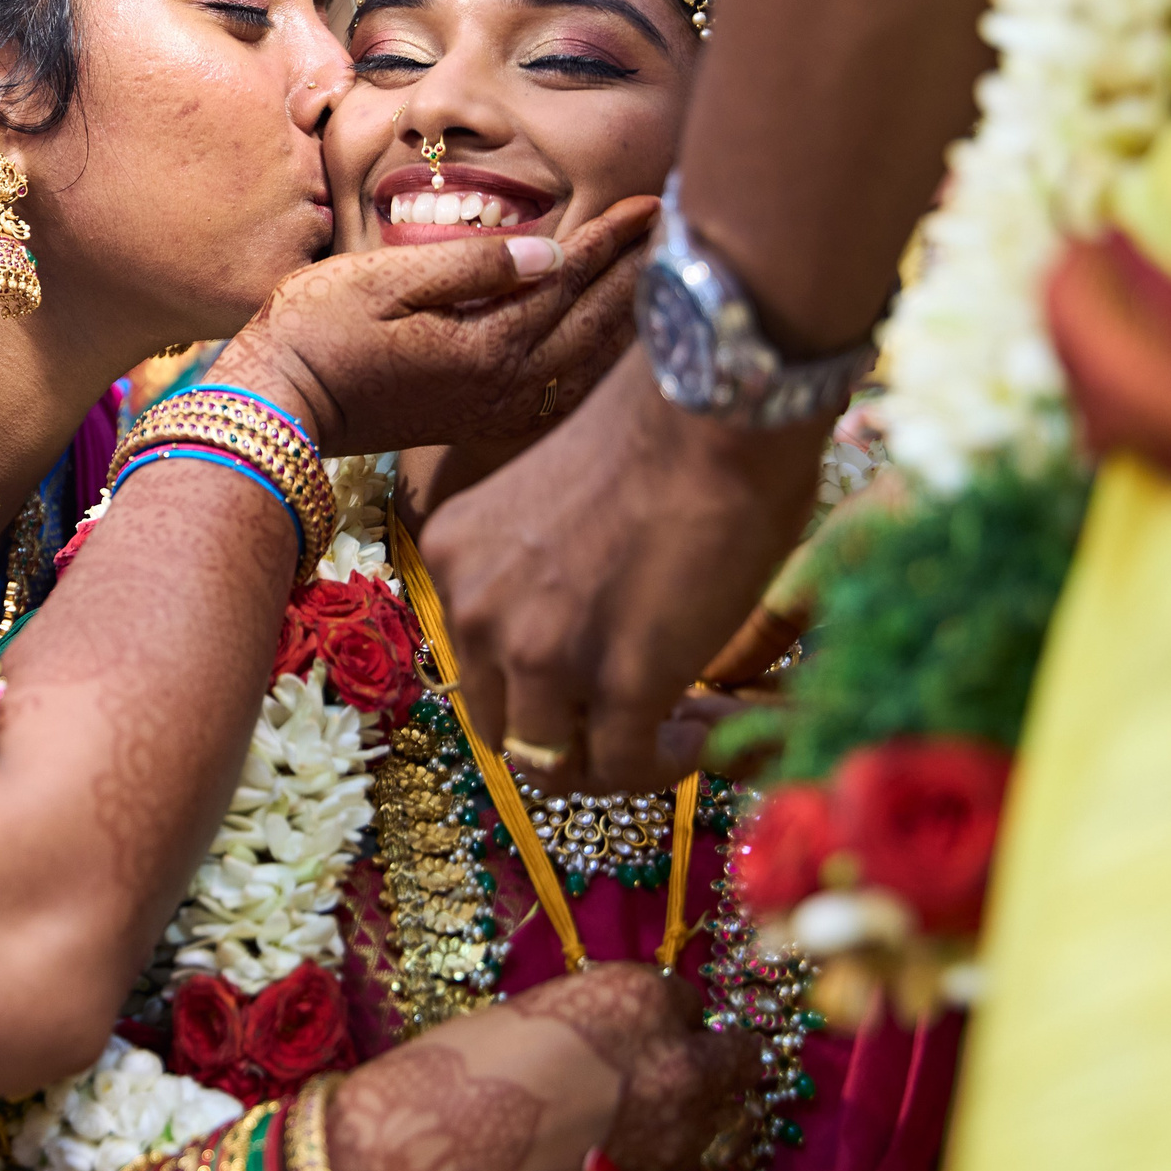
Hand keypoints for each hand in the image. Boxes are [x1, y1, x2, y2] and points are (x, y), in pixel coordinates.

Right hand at [216, 196, 658, 454]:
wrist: (276, 405)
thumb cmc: (316, 329)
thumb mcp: (384, 280)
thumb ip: (472, 265)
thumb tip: (550, 250)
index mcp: (485, 344)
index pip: (568, 279)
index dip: (612, 239)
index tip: (653, 203)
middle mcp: (503, 384)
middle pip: (591, 324)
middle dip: (636, 276)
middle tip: (677, 234)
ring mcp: (491, 409)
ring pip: (583, 364)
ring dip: (623, 321)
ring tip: (654, 282)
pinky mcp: (475, 421)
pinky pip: (559, 392)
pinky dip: (592, 364)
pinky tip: (602, 349)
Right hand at [327, 962, 756, 1170]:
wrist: (419, 1163)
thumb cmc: (452, 1078)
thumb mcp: (528, 1018)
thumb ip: (593, 1022)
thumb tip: (618, 1038)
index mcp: (638, 998)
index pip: (684, 997)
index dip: (657, 1015)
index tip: (635, 1030)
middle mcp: (676, 1064)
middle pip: (734, 1055)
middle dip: (705, 1058)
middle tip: (663, 1069)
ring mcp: (676, 1140)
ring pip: (715, 1118)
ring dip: (685, 1114)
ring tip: (628, 1120)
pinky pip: (682, 1170)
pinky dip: (656, 1162)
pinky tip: (605, 1158)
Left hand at [424, 350, 828, 792]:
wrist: (716, 405)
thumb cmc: (659, 435)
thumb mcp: (548, 509)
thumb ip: (541, 576)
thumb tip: (579, 638)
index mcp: (454, 556)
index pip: (478, 667)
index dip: (540, 692)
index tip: (598, 686)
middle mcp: (476, 607)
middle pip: (502, 727)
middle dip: (569, 739)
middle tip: (638, 724)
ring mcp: (541, 649)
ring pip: (556, 762)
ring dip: (619, 758)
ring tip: (680, 724)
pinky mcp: (618, 680)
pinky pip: (627, 765)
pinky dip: (666, 762)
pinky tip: (702, 728)